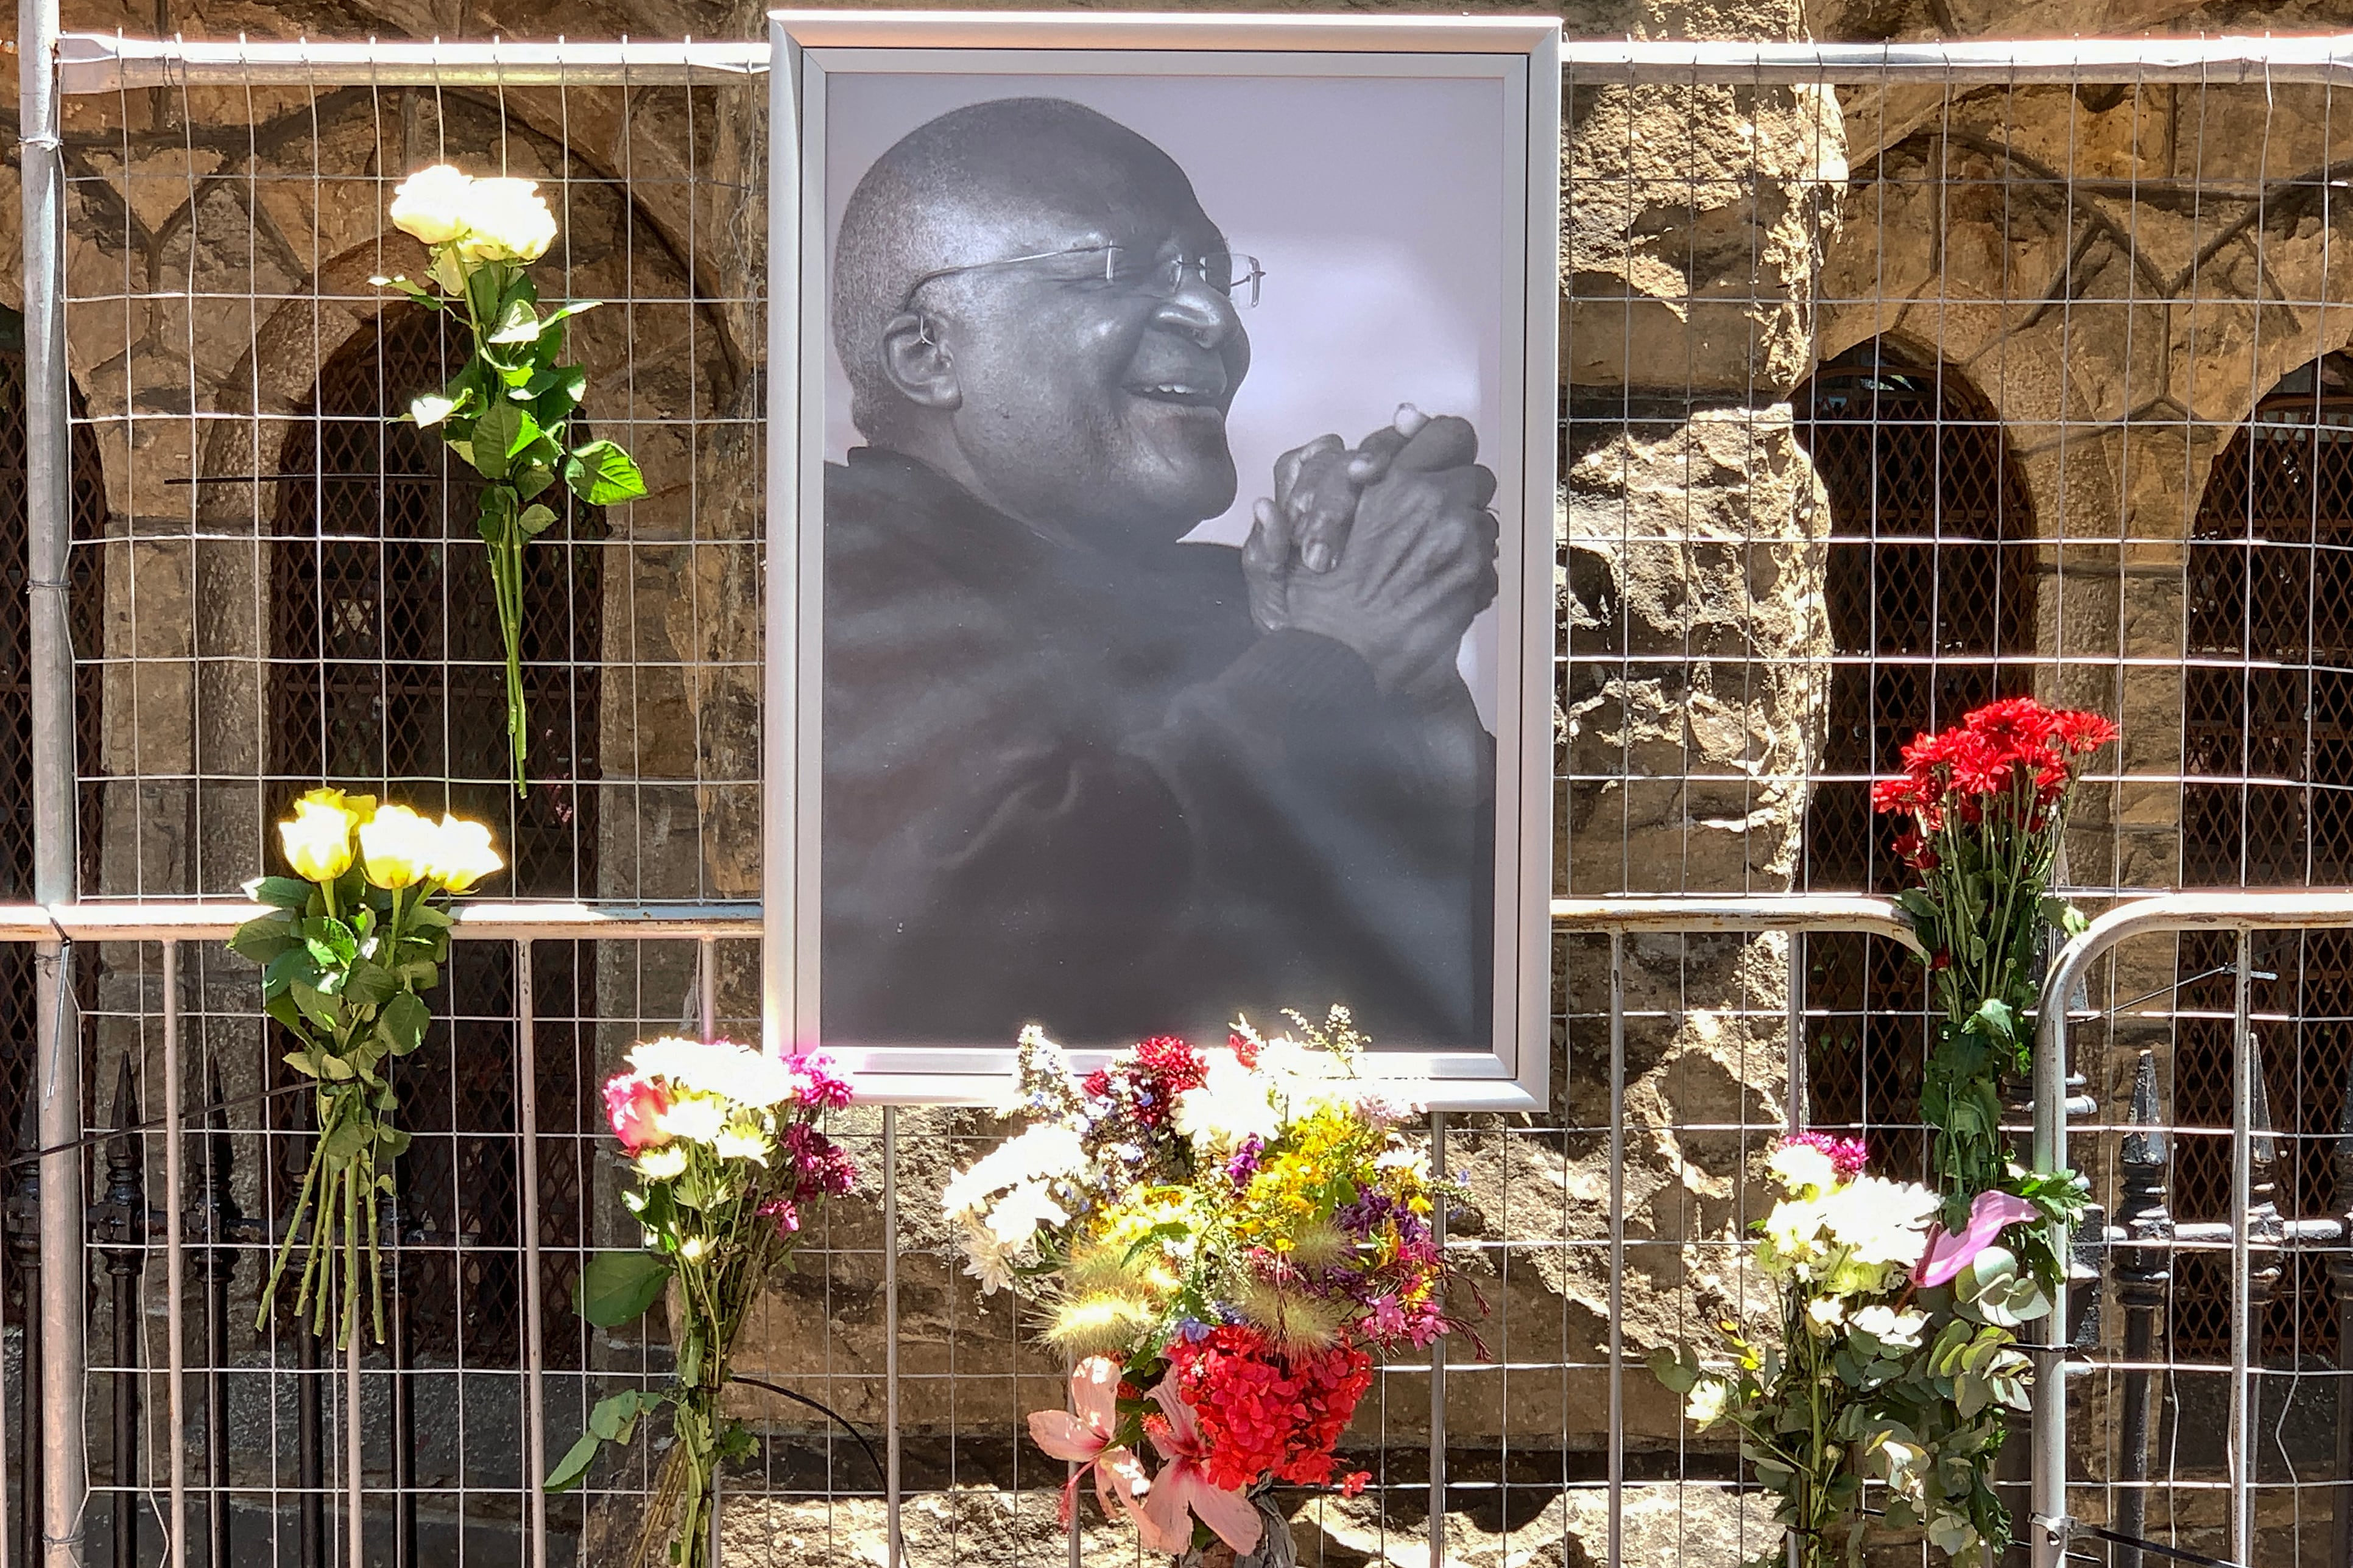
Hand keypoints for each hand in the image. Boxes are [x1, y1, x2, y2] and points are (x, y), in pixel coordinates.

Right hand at [1243, 408, 1499, 695]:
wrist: (1339, 653)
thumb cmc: (1319, 595)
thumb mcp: (1321, 519)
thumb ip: (1353, 477)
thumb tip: (1378, 433)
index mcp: (1395, 479)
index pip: (1449, 433)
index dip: (1447, 447)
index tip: (1439, 462)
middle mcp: (1433, 501)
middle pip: (1476, 476)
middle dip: (1459, 496)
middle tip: (1433, 521)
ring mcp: (1459, 539)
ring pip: (1485, 521)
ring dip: (1465, 536)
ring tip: (1428, 563)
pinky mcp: (1474, 578)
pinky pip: (1489, 564)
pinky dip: (1470, 574)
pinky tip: (1436, 590)